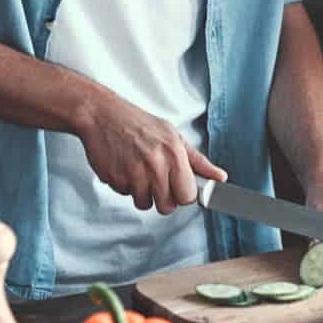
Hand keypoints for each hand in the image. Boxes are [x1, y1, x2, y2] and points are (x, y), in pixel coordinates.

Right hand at [74, 90, 227, 214]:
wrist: (102, 115)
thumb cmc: (139, 124)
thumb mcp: (174, 136)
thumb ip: (198, 161)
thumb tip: (219, 177)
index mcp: (174, 154)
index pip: (187, 195)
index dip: (183, 194)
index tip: (179, 188)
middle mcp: (155, 165)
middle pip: (167, 207)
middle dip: (163, 198)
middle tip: (157, 180)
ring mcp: (133, 174)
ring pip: (144, 204)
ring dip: (142, 193)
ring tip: (139, 170)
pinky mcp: (115, 179)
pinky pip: (125, 195)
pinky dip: (125, 186)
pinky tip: (125, 167)